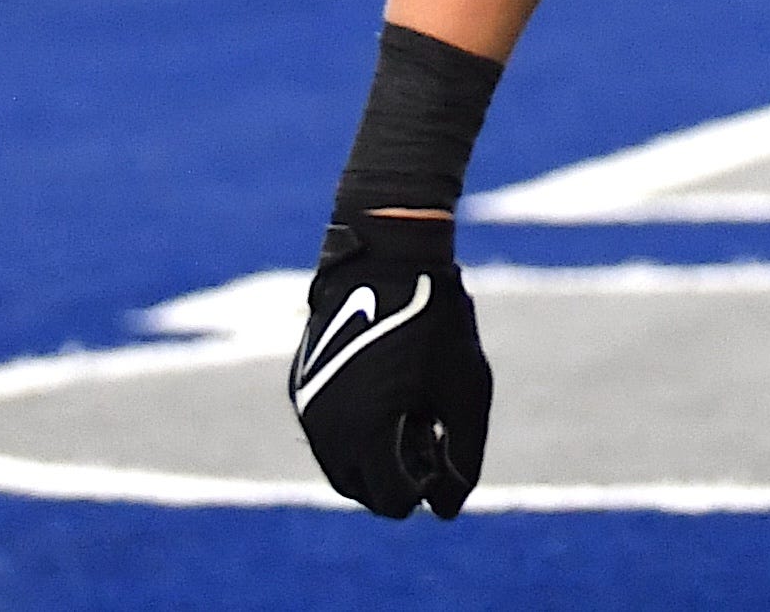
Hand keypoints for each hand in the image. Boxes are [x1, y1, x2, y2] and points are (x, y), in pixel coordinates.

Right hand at [289, 212, 490, 518]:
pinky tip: (390, 399)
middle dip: (396, 480)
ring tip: (413, 419)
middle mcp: (326, 429)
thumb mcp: (466, 389)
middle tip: (431, 439)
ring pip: (340, 465)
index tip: (444, 452)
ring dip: (374, 461)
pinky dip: (355, 435)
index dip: (426, 490)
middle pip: (361, 489)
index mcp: (366, 434)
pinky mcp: (303, 387)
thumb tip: (446, 510)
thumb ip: (464, 456)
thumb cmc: (435, 322)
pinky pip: (327, 433)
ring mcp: (308, 408)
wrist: (386, 258)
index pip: (391, 501)